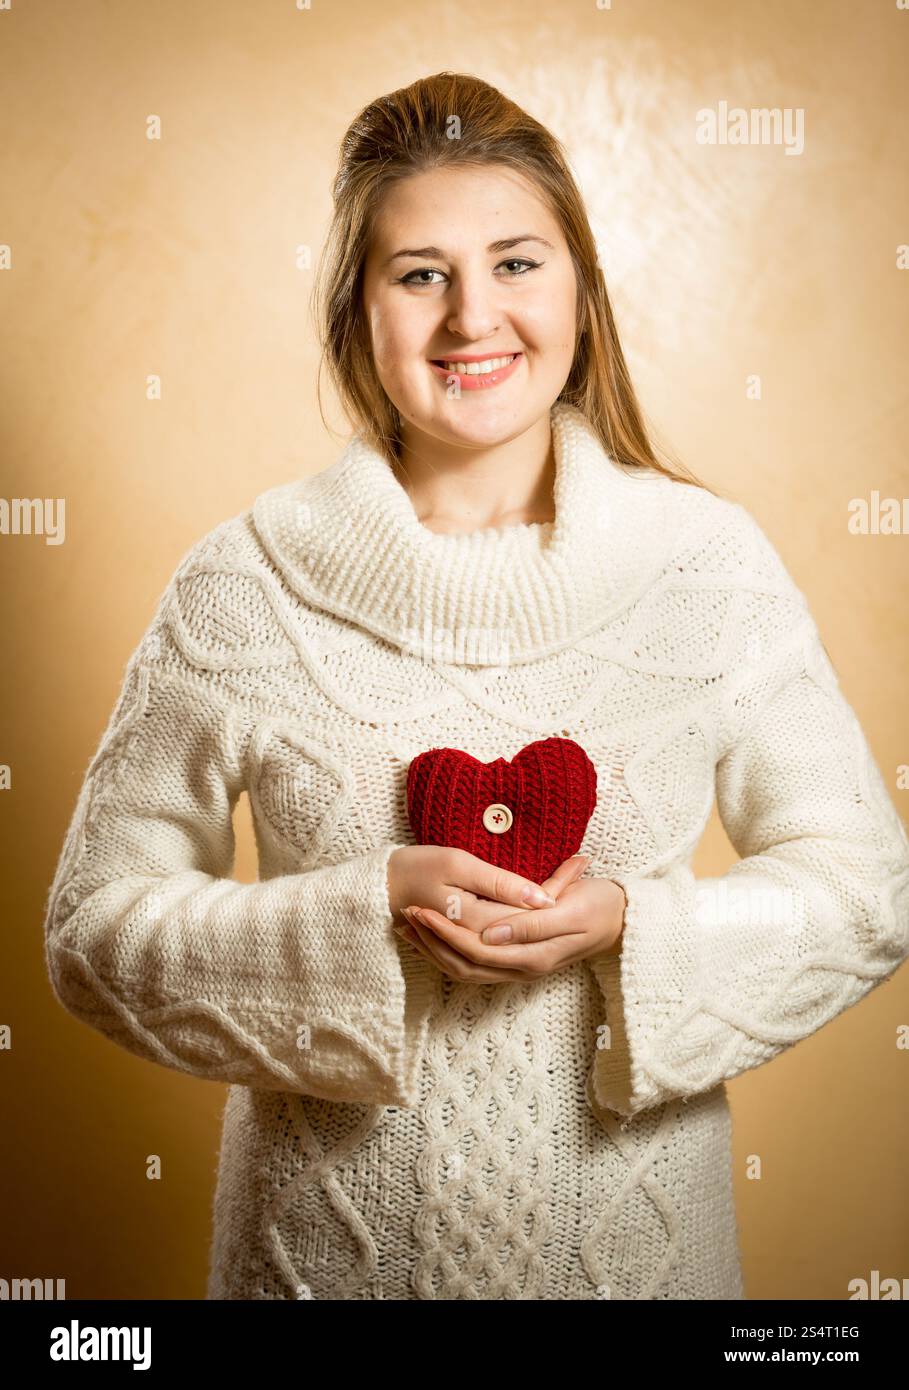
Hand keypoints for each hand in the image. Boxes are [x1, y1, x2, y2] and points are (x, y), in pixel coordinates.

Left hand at [390, 848, 625, 982]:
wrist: (622, 920)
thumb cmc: (598, 906)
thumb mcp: (570, 909)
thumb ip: (530, 924)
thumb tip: (492, 933)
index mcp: (532, 956)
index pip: (474, 950)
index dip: (444, 932)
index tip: (420, 909)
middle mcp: (521, 968)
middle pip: (462, 965)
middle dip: (430, 941)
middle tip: (405, 914)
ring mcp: (518, 968)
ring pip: (464, 969)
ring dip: (433, 949)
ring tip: (407, 926)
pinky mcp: (516, 961)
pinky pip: (474, 965)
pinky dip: (448, 952)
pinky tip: (432, 936)